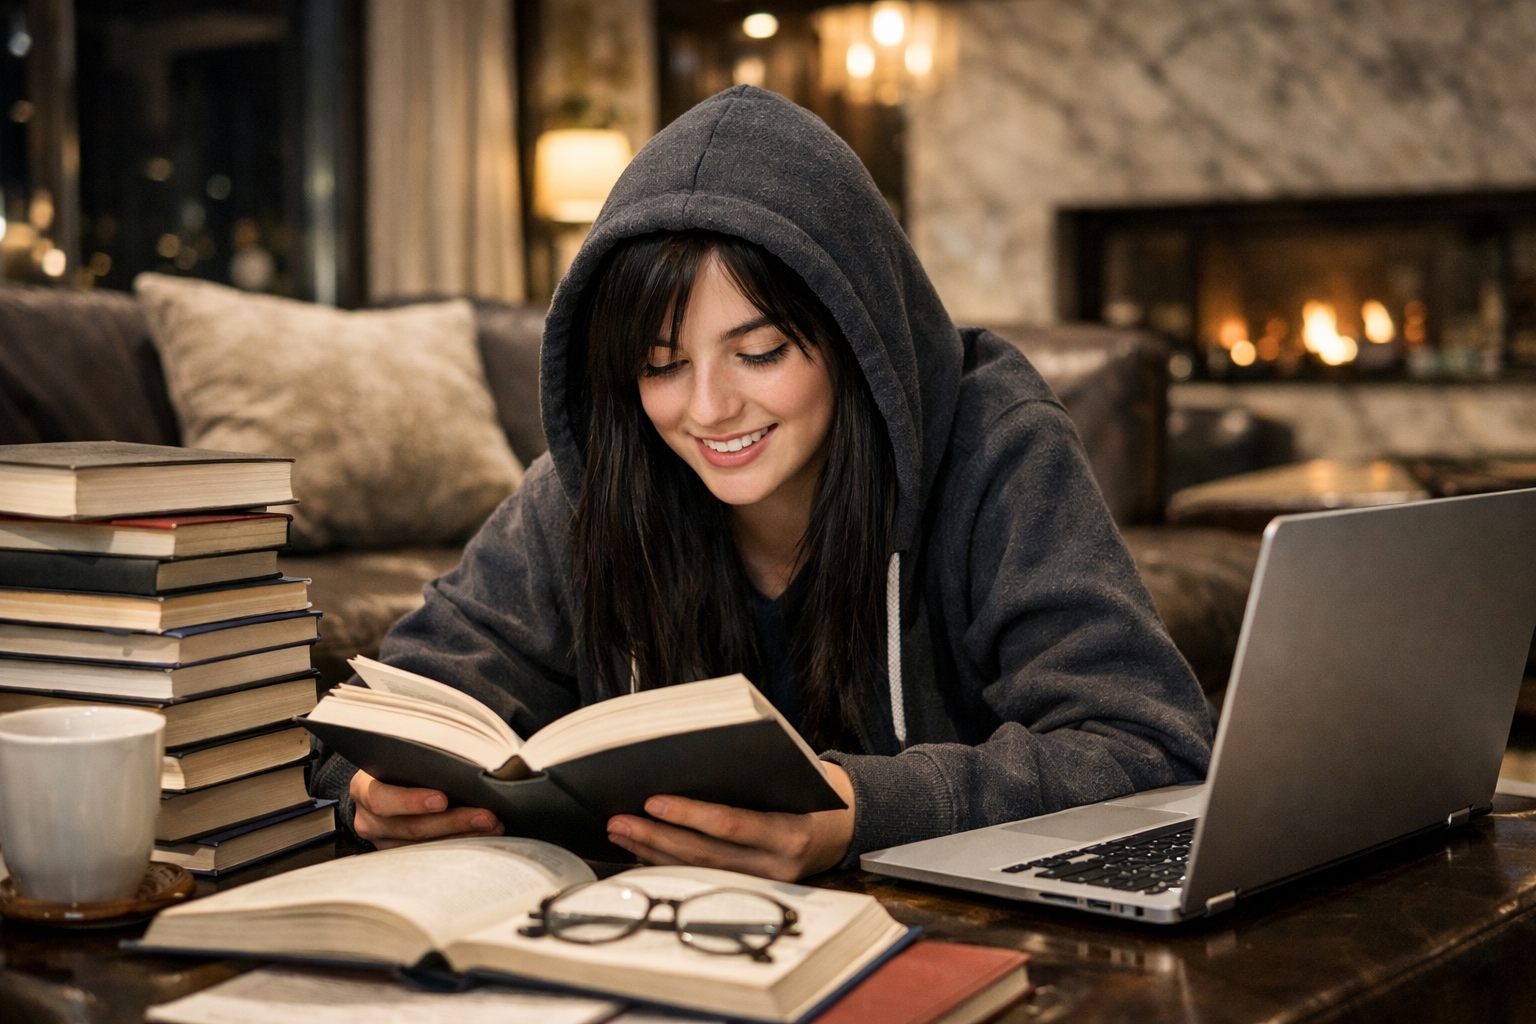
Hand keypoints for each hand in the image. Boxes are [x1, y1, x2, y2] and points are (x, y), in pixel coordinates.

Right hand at [348, 769, 503, 848]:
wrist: (380, 789)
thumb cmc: (396, 765)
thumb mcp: (398, 755)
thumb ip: (420, 754)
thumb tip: (463, 751)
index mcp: (364, 790)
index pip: (381, 799)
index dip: (411, 801)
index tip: (442, 799)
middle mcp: (370, 821)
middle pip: (411, 828)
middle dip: (453, 822)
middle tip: (486, 816)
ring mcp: (385, 843)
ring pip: (425, 847)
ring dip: (464, 836)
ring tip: (493, 826)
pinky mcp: (401, 857)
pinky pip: (431, 856)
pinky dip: (460, 845)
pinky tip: (484, 836)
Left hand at [604, 763, 855, 881]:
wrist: (846, 827)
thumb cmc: (813, 790)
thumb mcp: (794, 776)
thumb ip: (750, 776)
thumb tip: (688, 763)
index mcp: (790, 832)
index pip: (730, 825)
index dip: (688, 815)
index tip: (651, 801)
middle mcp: (777, 866)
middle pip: (705, 854)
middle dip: (656, 837)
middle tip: (618, 820)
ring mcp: (764, 883)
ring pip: (699, 871)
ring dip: (654, 852)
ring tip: (620, 832)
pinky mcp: (752, 890)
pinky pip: (704, 878)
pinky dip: (670, 864)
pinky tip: (642, 851)